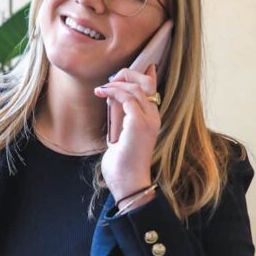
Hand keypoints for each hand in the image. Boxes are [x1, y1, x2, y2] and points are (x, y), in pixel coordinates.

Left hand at [94, 63, 159, 202]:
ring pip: (136, 87)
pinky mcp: (139, 124)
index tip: (120, 72)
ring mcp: (148, 120)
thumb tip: (113, 100)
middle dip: (126, 75)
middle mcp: (154, 117)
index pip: (151, 87)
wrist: (128, 182)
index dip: (140, 74)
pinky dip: (113, 91)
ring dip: (116, 83)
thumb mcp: (121, 134)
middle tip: (108, 80)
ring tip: (101, 89)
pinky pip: (127, 97)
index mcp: (152, 119)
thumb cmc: (123, 164)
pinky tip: (101, 93)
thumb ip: (121, 117)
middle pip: (145, 82)